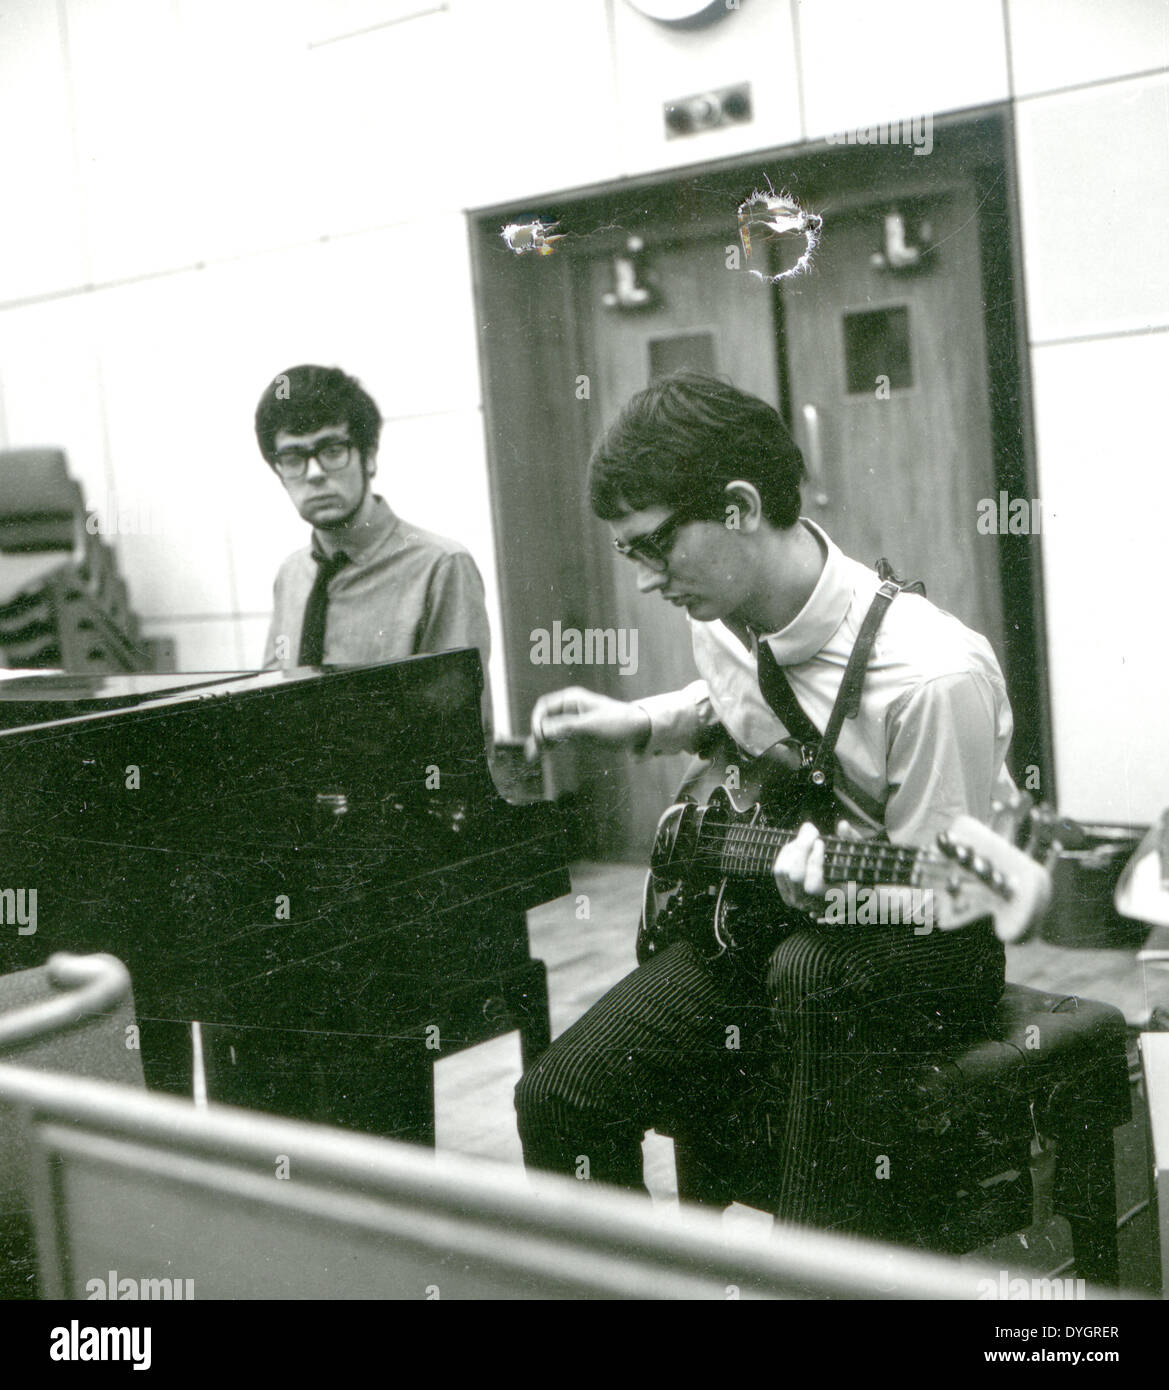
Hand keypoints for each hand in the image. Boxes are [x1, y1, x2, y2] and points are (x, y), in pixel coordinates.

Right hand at [525, 686, 650, 760]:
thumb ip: (565, 728)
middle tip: (532, 755)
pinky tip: (544, 754)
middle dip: (537, 734)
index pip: (543, 707)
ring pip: (548, 731)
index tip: (539, 738)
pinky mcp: (577, 734)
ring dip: (541, 742)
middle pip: (544, 719)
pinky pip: (557, 738)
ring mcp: (572, 721)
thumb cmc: (618, 724)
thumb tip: (542, 731)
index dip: (537, 722)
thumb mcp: (590, 727)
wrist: (639, 732)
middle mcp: (569, 708)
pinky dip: (550, 746)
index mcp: (572, 699)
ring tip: (533, 757)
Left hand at [773, 819, 860, 912]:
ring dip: (794, 848)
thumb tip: (843, 826)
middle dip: (801, 848)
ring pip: (783, 870)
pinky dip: (787, 852)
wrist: (840, 889)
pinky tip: (799, 844)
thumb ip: (852, 840)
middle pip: (795, 876)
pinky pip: (778, 869)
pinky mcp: (786, 891)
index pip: (813, 886)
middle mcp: (811, 904)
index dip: (814, 862)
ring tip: (808, 837)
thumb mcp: (858, 856)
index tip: (820, 843)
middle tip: (811, 829)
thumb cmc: (852, 869)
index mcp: (833, 900)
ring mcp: (796, 899)